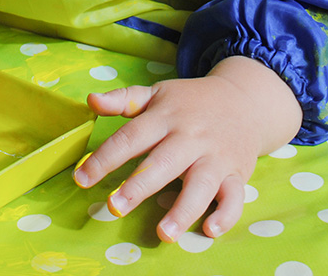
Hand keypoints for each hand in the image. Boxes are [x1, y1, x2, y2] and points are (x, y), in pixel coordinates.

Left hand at [73, 56, 301, 242]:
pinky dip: (225, 215)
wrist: (245, 100)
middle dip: (139, 186)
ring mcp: (215, 157)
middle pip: (163, 162)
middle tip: (115, 207)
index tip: (82, 178)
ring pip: (201, 185)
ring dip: (183, 210)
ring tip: (163, 233)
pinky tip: (209, 230)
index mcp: (165, 118)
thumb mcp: (156, 94)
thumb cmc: (190, 102)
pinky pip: (235, 197)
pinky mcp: (236, 174)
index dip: (105, 158)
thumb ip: (122, 100)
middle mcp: (190, 138)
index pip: (131, 137)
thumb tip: (90, 100)